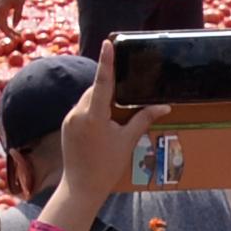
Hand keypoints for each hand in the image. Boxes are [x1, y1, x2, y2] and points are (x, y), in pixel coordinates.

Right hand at [0, 0, 29, 38]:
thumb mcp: (20, 4)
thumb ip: (17, 16)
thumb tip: (14, 26)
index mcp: (1, 9)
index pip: (3, 26)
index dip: (9, 34)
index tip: (16, 39)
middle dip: (6, 31)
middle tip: (15, 37)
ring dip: (4, 26)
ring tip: (13, 32)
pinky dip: (3, 20)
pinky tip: (10, 23)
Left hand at [56, 57, 160, 202]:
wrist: (82, 187)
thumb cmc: (107, 166)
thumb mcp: (127, 141)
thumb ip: (143, 119)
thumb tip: (164, 107)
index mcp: (94, 116)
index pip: (102, 82)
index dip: (106, 61)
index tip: (107, 43)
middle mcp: (78, 113)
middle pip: (95, 90)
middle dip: (109, 89)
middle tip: (124, 91)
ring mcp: (69, 119)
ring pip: (87, 99)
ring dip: (100, 100)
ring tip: (115, 113)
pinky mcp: (66, 125)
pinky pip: (81, 109)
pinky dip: (92, 109)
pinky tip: (103, 122)